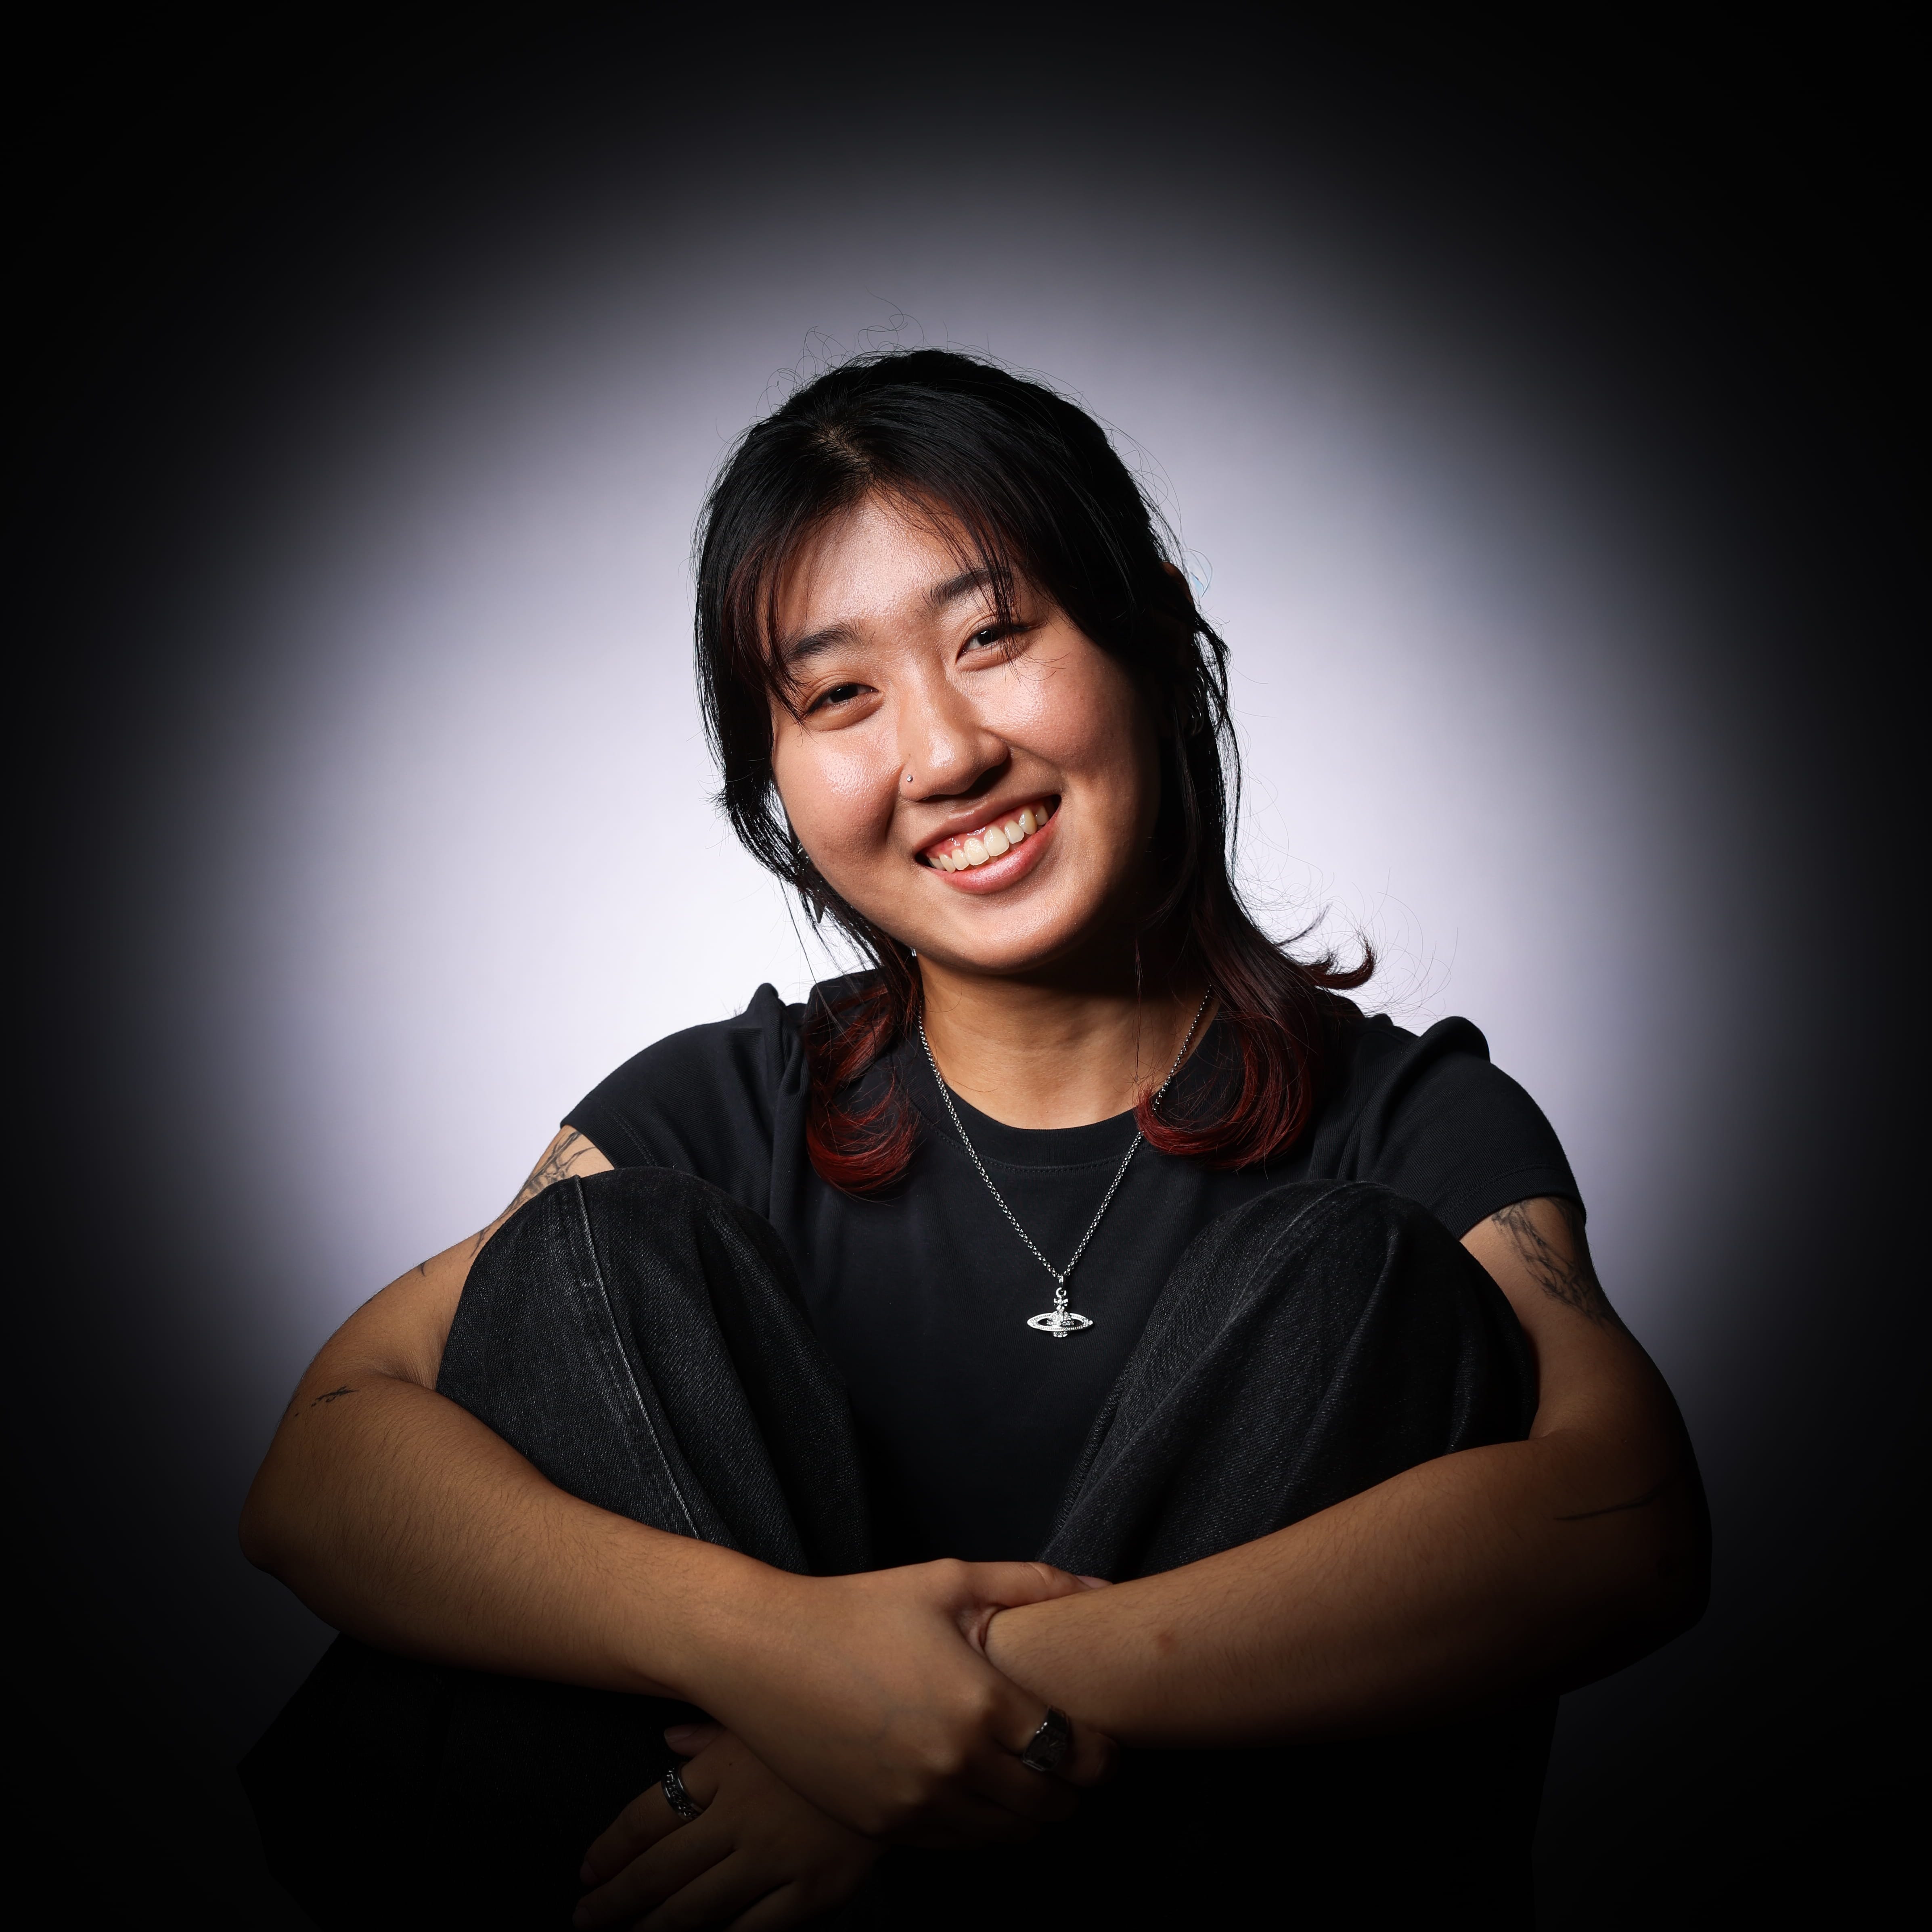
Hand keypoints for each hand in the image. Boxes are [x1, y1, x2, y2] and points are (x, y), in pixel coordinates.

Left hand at [575, 1724, 878, 1930]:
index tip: (586, 1872)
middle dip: (615, 1900)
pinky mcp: (814, 1891)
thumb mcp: (767, 1712)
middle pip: (660, 1871)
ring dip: (652, 1928)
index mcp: (725, 1767)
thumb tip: (667, 1741)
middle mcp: (742, 1816)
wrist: (912, 1743)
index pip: (647, 1816)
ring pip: (696, 1908)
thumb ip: (713, 1731)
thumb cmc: (831, 1719)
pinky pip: (753, 1929)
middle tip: (586, 1918)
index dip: (610, 1850)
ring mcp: (778, 1858)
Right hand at [686, 1559, 1114, 1845]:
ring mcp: (917, 1804)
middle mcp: (957, 1765)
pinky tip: (973, 1789)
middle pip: (1051, 1805)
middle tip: (1068, 1762)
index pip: (1078, 1754)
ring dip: (1027, 1812)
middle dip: (1071, 1788)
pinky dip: (977, 1826)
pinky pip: (956, 1845)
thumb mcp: (949, 1580)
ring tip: (1025, 1777)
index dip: (1102, 1754)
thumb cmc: (859, 1608)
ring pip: (1007, 1835)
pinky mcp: (883, 1828)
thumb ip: (1032, 1584)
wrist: (763, 1654)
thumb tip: (1103, 1589)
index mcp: (982, 1704)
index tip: (1102, 1742)